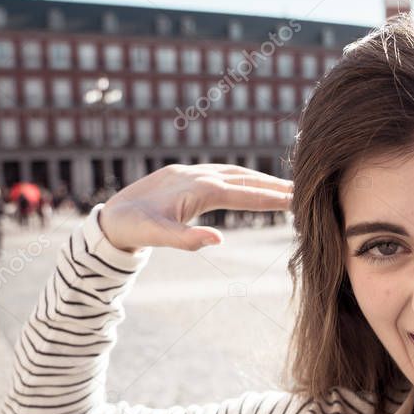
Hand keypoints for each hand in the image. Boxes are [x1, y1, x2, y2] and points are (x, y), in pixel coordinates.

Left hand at [98, 164, 292, 252]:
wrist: (111, 216)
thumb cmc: (134, 228)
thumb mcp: (157, 237)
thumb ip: (187, 240)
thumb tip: (218, 240)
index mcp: (198, 189)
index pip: (244, 193)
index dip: (272, 198)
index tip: (297, 200)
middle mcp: (198, 176)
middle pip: (245, 179)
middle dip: (274, 185)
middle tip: (302, 190)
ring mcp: (192, 173)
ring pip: (235, 173)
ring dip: (260, 180)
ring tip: (282, 188)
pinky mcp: (185, 176)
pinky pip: (222, 173)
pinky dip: (241, 178)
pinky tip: (248, 183)